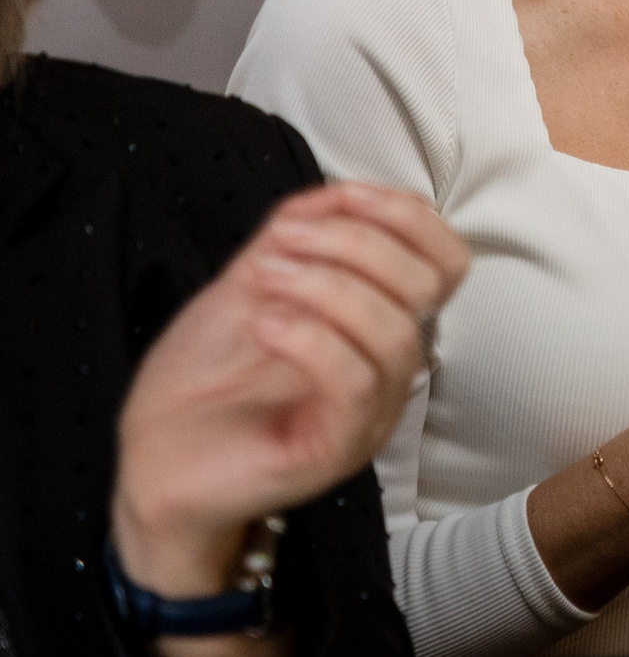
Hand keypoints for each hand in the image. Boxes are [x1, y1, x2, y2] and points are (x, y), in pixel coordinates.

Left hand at [111, 184, 468, 597]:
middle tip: (280, 244)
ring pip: (395, 334)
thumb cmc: (200, 383)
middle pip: (428, 286)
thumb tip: (337, 193)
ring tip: (260, 281)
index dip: (408, 217)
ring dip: (325, 287)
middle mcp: (389, 369)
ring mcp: (370, 413)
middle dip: (355, 243)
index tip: (345, 198)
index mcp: (380, 324)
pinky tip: (262, 325)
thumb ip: (295, 237)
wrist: (151, 463)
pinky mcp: (337, 450)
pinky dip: (308, 337)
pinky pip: (355, 382)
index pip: (448, 262)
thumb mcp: (248, 286)